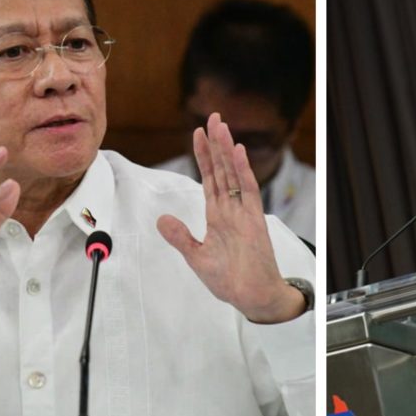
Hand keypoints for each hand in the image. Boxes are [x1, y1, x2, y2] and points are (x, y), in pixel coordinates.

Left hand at [157, 113, 304, 322]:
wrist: (251, 297)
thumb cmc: (230, 280)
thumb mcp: (196, 257)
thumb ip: (180, 236)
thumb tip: (161, 219)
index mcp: (218, 215)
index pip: (210, 178)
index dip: (204, 156)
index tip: (198, 134)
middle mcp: (232, 209)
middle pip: (222, 169)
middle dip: (216, 144)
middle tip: (213, 117)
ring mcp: (244, 212)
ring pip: (234, 174)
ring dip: (227, 150)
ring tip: (222, 126)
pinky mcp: (254, 220)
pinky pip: (249, 190)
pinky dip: (243, 171)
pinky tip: (237, 153)